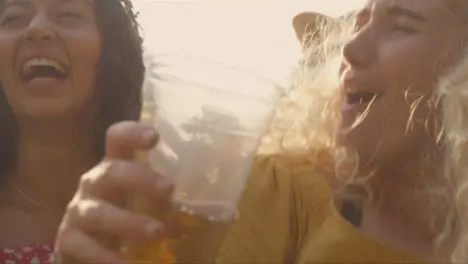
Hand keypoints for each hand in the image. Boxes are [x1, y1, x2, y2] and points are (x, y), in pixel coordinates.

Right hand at [54, 121, 173, 262]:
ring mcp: (78, 211)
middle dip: (139, 178)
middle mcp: (94, 184)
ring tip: (158, 232)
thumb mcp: (145, 202)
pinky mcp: (68, 239)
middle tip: (168, 189)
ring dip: (129, 222)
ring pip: (98, 212)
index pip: (117, 139)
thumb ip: (169, 200)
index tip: (155, 137)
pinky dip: (107, 257)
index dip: (132, 133)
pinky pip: (84, 246)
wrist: (86, 248)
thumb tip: (216, 209)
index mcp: (115, 168)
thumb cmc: (124, 217)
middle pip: (112, 172)